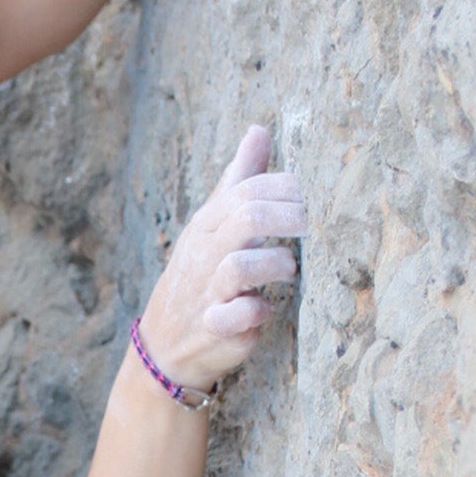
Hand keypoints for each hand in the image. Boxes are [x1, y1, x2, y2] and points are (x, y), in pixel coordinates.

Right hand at [137, 125, 306, 393]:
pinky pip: (238, 316)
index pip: (248, 191)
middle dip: (287, 218)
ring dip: (277, 264)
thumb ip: (238, 181)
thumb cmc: (199, 277)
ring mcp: (207, 293)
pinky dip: (259, 311)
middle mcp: (204, 255)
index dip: (286, 190)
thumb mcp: (212, 224)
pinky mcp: (216, 329)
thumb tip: (258, 131)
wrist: (165, 345)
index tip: (310, 200)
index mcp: (207, 224)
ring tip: (289, 269)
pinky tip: (268, 308)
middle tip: (310, 228)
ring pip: (241, 266)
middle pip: (247, 218)